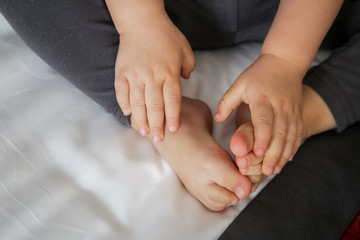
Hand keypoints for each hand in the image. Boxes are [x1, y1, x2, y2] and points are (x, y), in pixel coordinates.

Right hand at [114, 13, 194, 141]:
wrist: (142, 22)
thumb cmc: (166, 35)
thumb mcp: (185, 50)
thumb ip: (188, 67)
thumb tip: (185, 81)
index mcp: (169, 73)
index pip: (172, 101)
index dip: (173, 117)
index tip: (173, 130)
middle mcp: (152, 77)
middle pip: (155, 106)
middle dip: (157, 125)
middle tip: (159, 139)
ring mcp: (135, 75)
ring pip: (138, 103)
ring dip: (141, 119)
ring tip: (144, 133)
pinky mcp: (122, 72)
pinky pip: (122, 92)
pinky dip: (124, 104)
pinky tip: (128, 114)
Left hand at [215, 54, 303, 174]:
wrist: (285, 62)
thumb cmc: (258, 74)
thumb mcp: (239, 84)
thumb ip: (227, 101)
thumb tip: (218, 118)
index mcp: (263, 98)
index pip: (264, 120)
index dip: (262, 137)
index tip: (259, 153)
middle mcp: (280, 105)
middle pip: (279, 132)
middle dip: (273, 154)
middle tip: (266, 171)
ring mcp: (291, 110)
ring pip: (290, 136)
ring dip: (283, 154)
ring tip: (275, 170)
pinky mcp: (298, 113)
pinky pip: (297, 133)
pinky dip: (293, 147)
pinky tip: (287, 159)